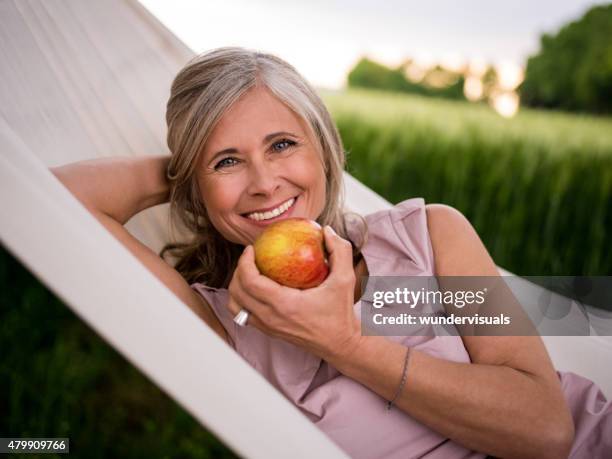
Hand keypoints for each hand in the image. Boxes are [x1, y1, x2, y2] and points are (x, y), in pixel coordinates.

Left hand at [226, 226, 362, 361]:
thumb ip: (339, 250)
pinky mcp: (268, 332)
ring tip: (248, 272)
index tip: (252, 249)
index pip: (250, 281)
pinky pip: (244, 314)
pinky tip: (256, 288)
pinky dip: (243, 299)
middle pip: (237, 292)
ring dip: (237, 287)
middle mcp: (270, 318)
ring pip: (236, 306)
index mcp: (284, 305)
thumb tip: (326, 230)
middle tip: (250, 257)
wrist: (340, 344)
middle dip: (238, 271)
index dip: (244, 262)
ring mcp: (267, 327)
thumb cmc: (341, 313)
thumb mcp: (345, 279)